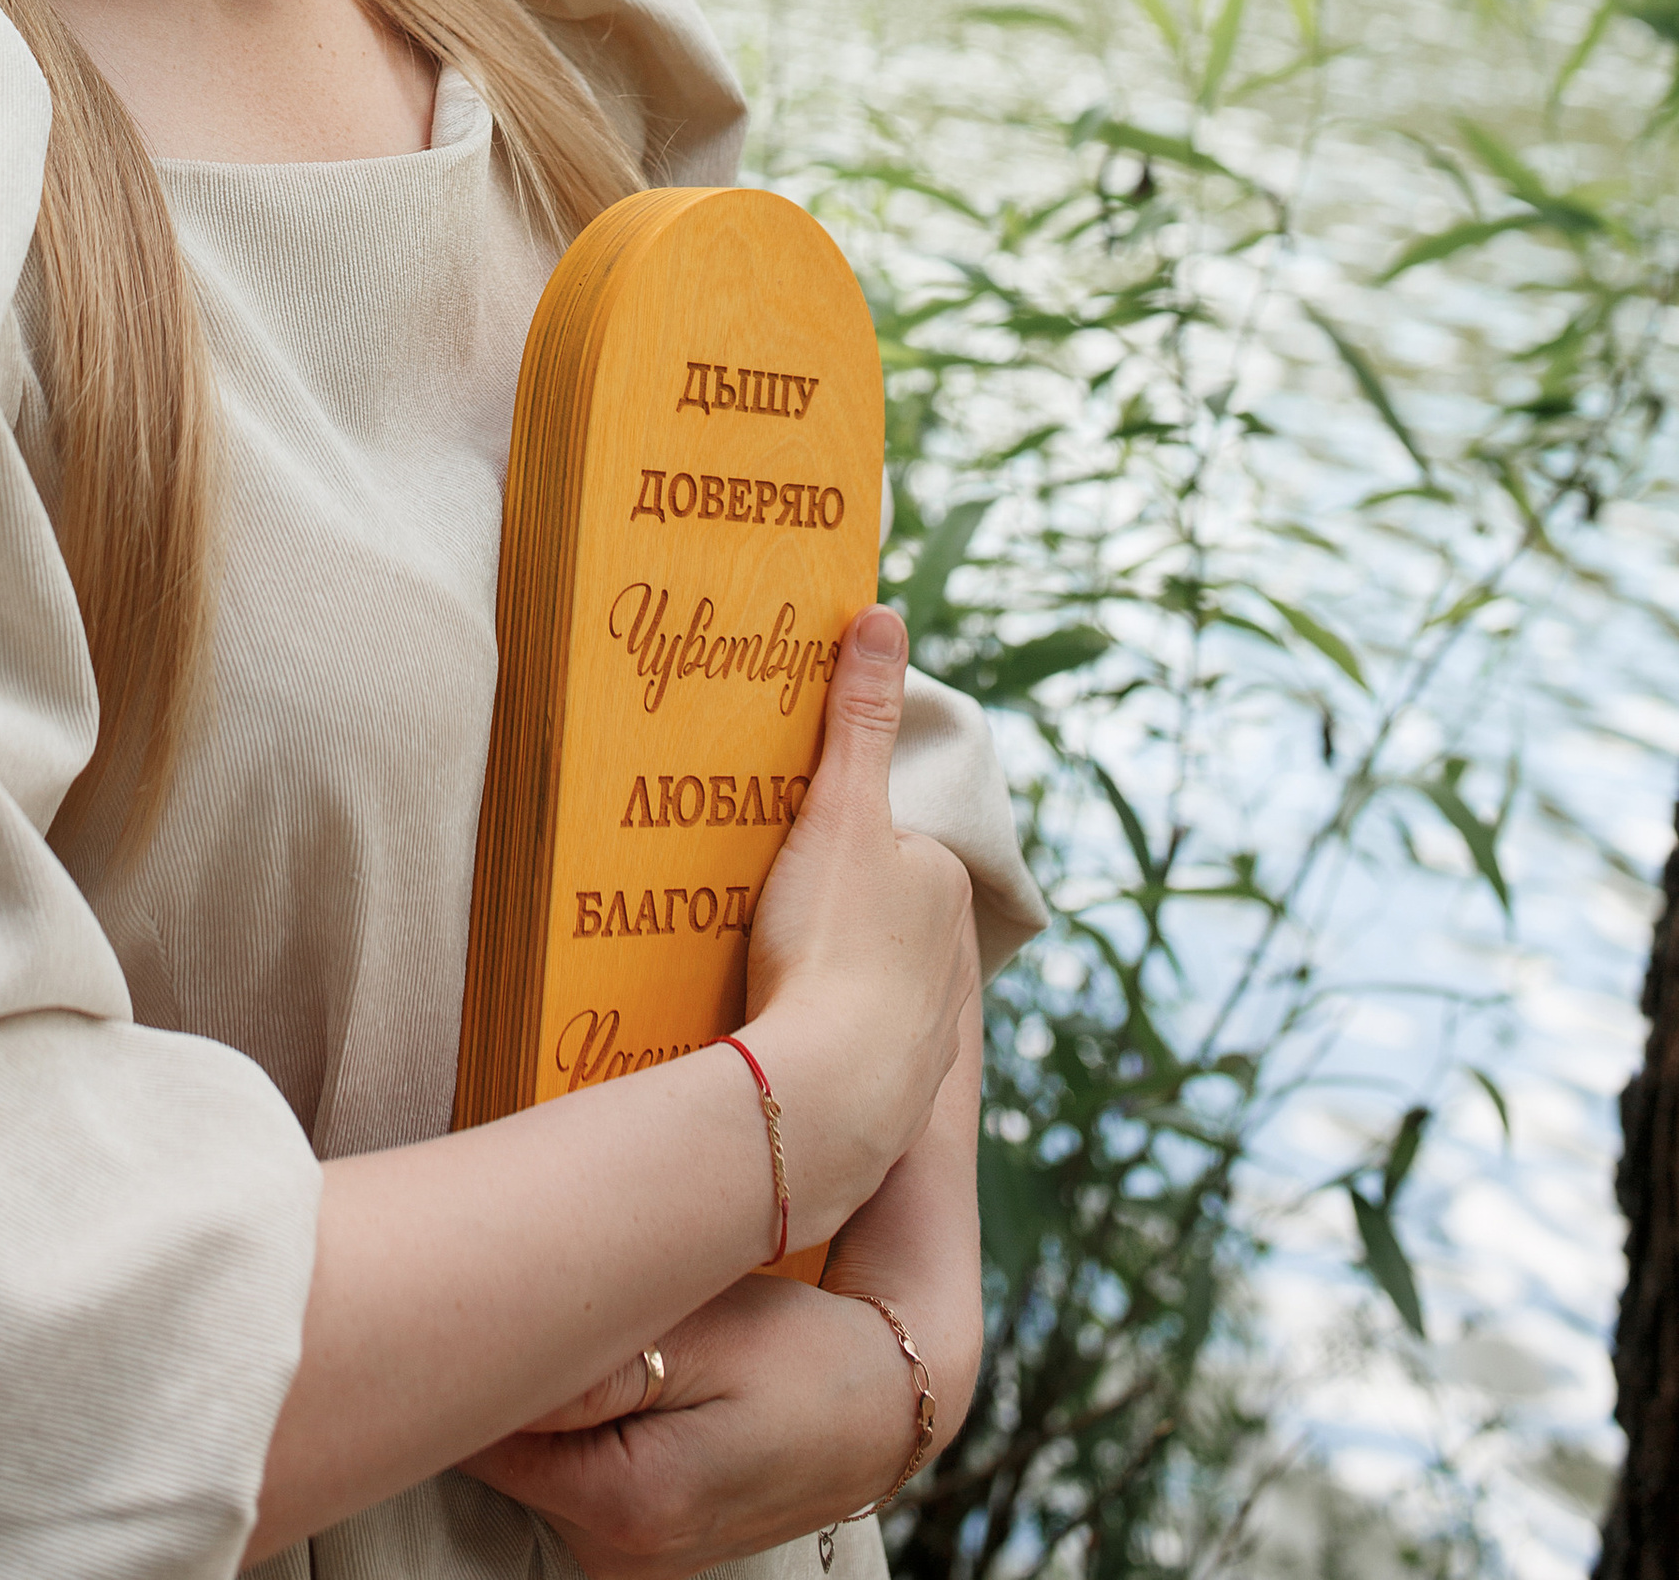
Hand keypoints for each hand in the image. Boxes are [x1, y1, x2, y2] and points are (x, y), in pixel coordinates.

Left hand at [460, 1275, 929, 1579]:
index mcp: (629, 1507)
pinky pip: (572, 1482)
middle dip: (510, 1380)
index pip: (487, 1436)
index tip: (476, 1288)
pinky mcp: (641, 1549)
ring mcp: (632, 1564)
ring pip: (536, 1470)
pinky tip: (621, 1380)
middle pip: (507, 1457)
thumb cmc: (794, 1351)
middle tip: (539, 1292)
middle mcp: (619, 1559)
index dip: (477, 1357)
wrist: (882, 1402)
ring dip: (545, 1405)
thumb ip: (589, 1363)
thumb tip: (486, 1372)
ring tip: (600, 1337)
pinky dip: (577, 1432)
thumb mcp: (699, 1332)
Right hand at [740, 605, 979, 1240]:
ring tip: (760, 976)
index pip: (890, 840)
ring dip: (828, 981)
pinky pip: (852, 1051)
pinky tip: (776, 1040)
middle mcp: (955, 960)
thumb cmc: (831, 945)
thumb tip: (885, 615)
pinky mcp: (893, 1101)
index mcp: (946, 887)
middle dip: (832, 913)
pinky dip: (821, 1040)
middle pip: (882, 915)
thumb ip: (858, 716)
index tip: (783, 850)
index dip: (833, 838)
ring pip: (871, 986)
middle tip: (761, 911)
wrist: (826, 1099)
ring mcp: (927, 1039)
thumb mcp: (838, 811)